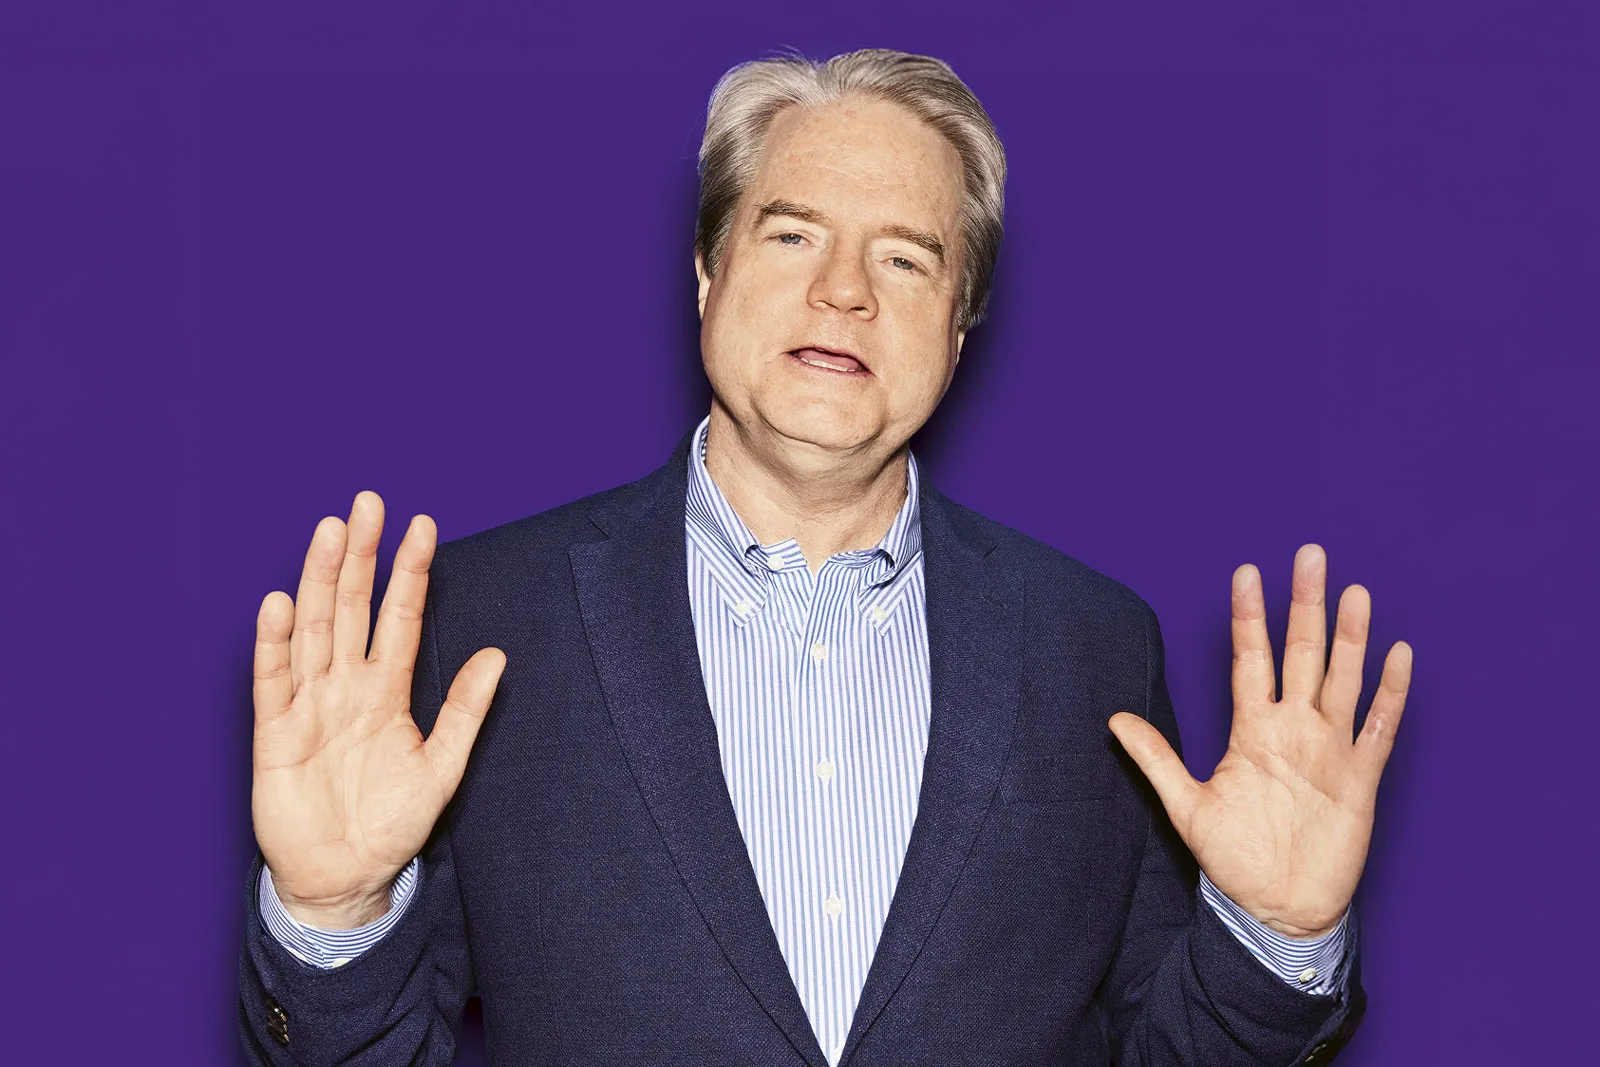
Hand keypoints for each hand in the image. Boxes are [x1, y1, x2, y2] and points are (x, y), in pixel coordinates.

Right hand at [251, 492, 504, 928]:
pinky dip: (275, 644)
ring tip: (330, 534)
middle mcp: (345, 687)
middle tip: (368, 504)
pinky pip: (274, 683)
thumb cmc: (391, 823)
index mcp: (385, 690)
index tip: (423, 526)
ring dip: (320, 581)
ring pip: (313, 631)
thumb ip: (465, 711)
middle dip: (361, 557)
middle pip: (351, 608)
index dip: (409, 573)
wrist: (347, 879)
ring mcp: (309, 706)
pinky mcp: (276, 735)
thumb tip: (497, 656)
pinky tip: (279, 604)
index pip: (398, 618)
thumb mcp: (442, 767)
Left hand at [1108, 545, 1411, 937]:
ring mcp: (1329, 750)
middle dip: (1305, 605)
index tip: (1246, 571)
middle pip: (1303, 654)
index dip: (1249, 617)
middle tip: (1309, 554)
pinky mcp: (1360, 779)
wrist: (1277, 909)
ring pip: (1343, 679)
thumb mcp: (1186, 806)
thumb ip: (1156, 759)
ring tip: (1356, 592)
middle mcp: (1293, 729)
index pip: (1251, 659)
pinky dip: (1390, 693)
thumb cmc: (1235, 859)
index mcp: (1253, 730)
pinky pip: (1379, 728)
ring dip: (1351, 637)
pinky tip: (1399, 655)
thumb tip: (1113, 720)